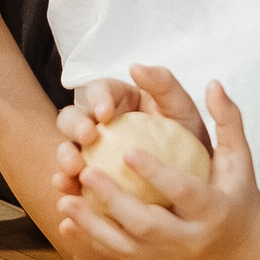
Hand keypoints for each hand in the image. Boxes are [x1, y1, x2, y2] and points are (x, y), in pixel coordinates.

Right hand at [49, 71, 206, 198]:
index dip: (96, 99)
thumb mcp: (182, 109)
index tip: (105, 113)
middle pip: (72, 117)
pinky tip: (67, 192)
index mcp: (117, 100)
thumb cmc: (187, 141)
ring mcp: (90, 153)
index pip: (98, 90)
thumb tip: (135, 66)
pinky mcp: (89, 180)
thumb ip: (163, 84)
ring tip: (73, 169)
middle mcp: (98, 125)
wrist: (195, 183)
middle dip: (74, 126)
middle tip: (88, 137)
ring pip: (66, 148)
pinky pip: (72, 181)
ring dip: (63, 156)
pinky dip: (65, 185)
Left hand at [54, 71, 259, 259]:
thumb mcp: (240, 156)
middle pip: (147, 224)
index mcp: (215, 209)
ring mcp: (169, 254)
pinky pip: (117, 254)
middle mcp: (190, 238)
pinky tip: (65, 222)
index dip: (156, 174)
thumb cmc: (237, 190)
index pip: (184, 192)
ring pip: (125, 245)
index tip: (127, 152)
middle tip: (86, 171)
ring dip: (91, 223)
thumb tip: (213, 82)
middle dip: (113, 199)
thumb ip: (228, 120)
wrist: (241, 244)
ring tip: (64, 199)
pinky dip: (90, 239)